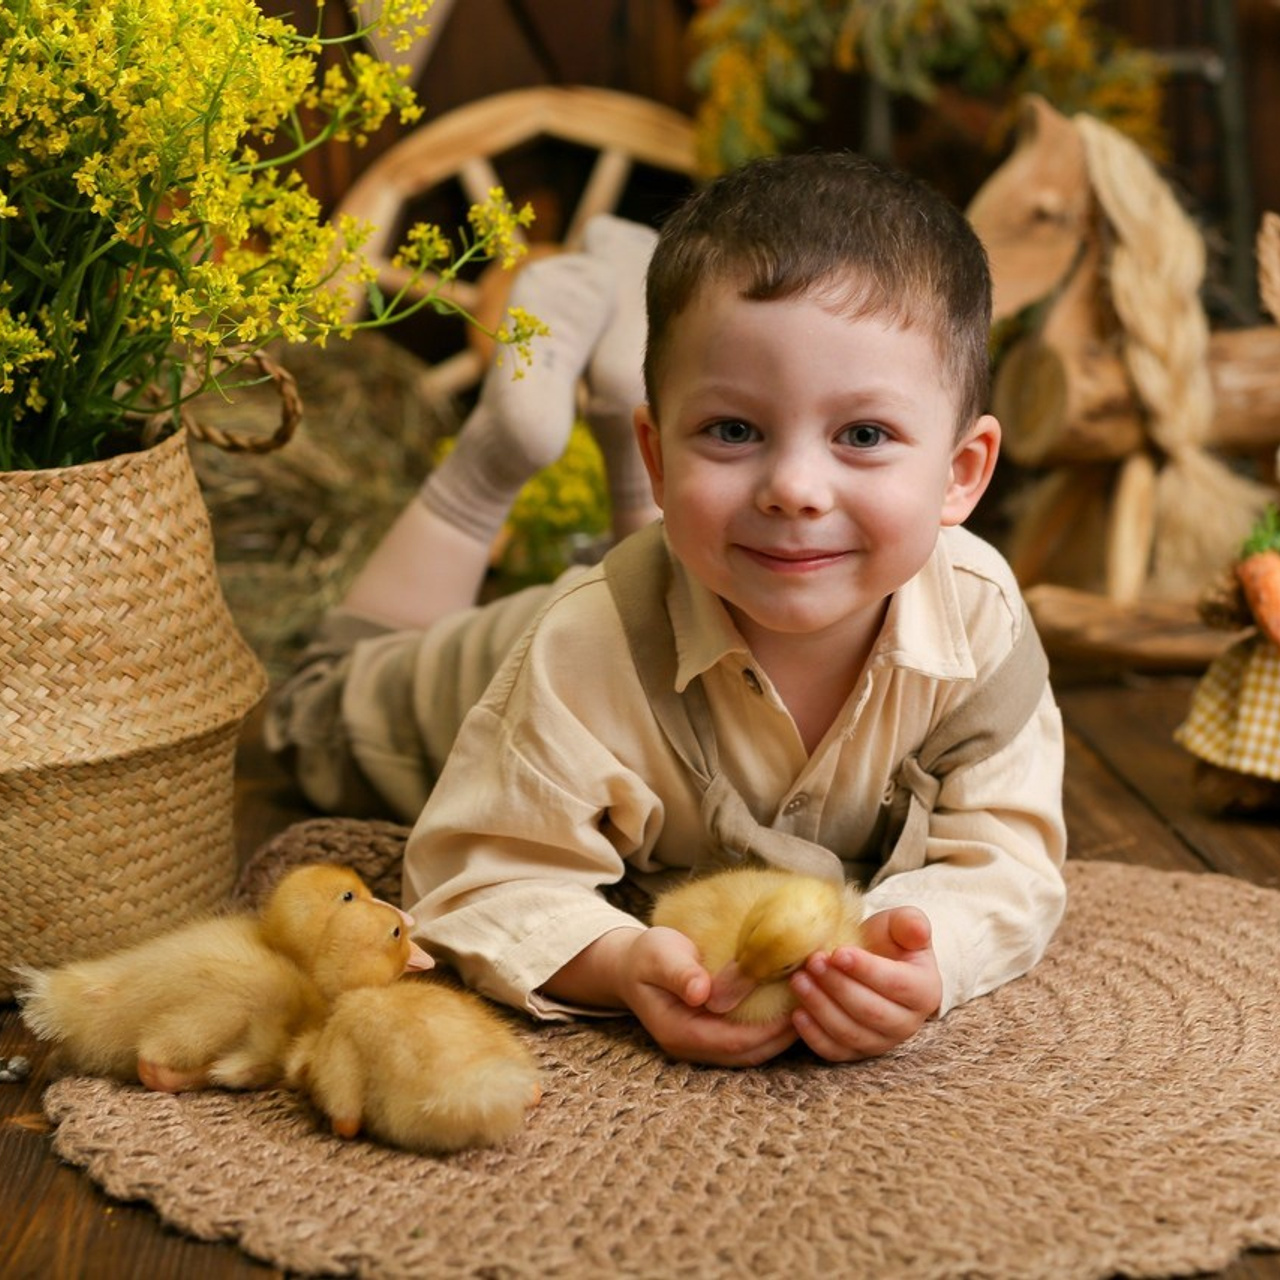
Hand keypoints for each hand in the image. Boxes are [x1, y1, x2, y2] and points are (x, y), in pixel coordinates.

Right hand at [607, 926, 797, 1066]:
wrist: (631, 965)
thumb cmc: (647, 956)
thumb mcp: (658, 955)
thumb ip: (679, 972)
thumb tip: (701, 991)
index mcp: (678, 1031)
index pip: (732, 1041)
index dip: (766, 1031)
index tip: (796, 1009)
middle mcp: (691, 1048)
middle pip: (746, 1055)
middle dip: (781, 1038)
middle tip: (815, 1011)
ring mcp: (701, 1046)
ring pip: (749, 1054)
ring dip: (779, 1038)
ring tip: (808, 1012)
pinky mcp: (711, 1037)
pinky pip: (745, 1042)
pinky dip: (768, 1032)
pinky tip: (788, 1012)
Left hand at [788, 906, 941, 1062]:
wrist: (873, 962)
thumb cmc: (887, 941)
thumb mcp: (901, 925)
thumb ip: (910, 923)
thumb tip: (918, 930)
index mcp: (925, 991)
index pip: (896, 985)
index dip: (866, 970)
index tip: (838, 953)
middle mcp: (907, 1024)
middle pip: (871, 1012)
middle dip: (838, 986)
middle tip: (813, 962)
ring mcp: (881, 1042)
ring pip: (851, 1034)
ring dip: (821, 1008)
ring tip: (799, 980)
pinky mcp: (856, 1053)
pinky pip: (835, 1052)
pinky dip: (814, 1035)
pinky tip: (796, 1013)